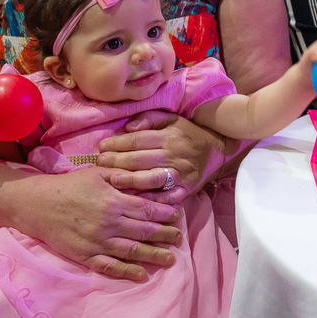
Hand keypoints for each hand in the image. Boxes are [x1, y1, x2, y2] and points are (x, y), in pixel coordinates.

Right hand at [21, 166, 183, 281]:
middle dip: (165, 235)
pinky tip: (142, 274)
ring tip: (170, 258)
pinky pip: (110, 266)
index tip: (177, 216)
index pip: (146, 209)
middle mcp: (109, 223)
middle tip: (179, 238)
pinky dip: (127, 271)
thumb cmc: (69, 186)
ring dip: (153, 255)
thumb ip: (122, 176)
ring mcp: (97, 242)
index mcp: (113, 201)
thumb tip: (146, 177)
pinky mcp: (86, 255)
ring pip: (132, 251)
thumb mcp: (97, 173)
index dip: (164, 214)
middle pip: (144, 231)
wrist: (37, 204)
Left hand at [97, 110, 237, 202]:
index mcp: (168, 136)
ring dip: (131, 180)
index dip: (117, 143)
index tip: (101, 147)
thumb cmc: (187, 134)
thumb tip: (128, 127)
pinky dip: (152, 198)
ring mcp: (180, 174)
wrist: (216, 151)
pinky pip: (167, 196)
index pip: (137, 140)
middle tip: (100, 163)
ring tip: (113, 179)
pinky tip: (136, 198)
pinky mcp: (186, 189)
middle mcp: (174, 155)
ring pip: (152, 178)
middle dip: (117, 161)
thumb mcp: (171, 119)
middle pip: (140, 159)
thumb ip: (149, 119)